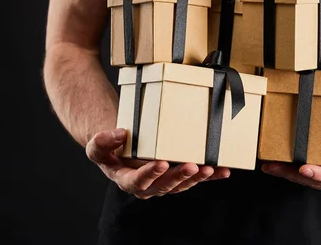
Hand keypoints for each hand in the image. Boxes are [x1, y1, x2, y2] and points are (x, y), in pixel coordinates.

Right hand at [86, 128, 230, 198]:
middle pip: (165, 185)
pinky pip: (195, 178)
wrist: (121, 146)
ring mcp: (165, 182)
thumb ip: (102, 142)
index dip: (150, 174)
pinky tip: (223, 171)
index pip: (138, 181)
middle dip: (179, 176)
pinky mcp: (178, 176)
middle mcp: (148, 186)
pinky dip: (210, 176)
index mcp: (127, 180)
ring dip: (197, 177)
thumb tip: (119, 133)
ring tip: (209, 169)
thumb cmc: (110, 147)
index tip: (161, 163)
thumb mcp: (97, 145)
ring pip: (182, 184)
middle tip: (190, 166)